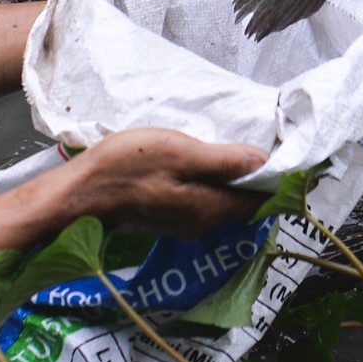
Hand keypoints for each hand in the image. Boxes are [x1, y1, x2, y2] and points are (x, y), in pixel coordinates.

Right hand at [53, 127, 265, 236]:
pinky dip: (210, 180)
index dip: (276, 175)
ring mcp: (184, 221)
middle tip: (261, 140)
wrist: (78, 195)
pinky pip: (203, 198)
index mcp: (210, 208)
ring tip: (233, 145)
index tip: (284, 149)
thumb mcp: (178, 152)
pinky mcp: (167, 215)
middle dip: (256, 175)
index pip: (260, 199)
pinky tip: (201, 160)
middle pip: (243, 200)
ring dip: (232, 177)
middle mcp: (203, 222)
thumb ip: (224, 161)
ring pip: (222, 199)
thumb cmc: (126, 168)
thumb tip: (266, 163)